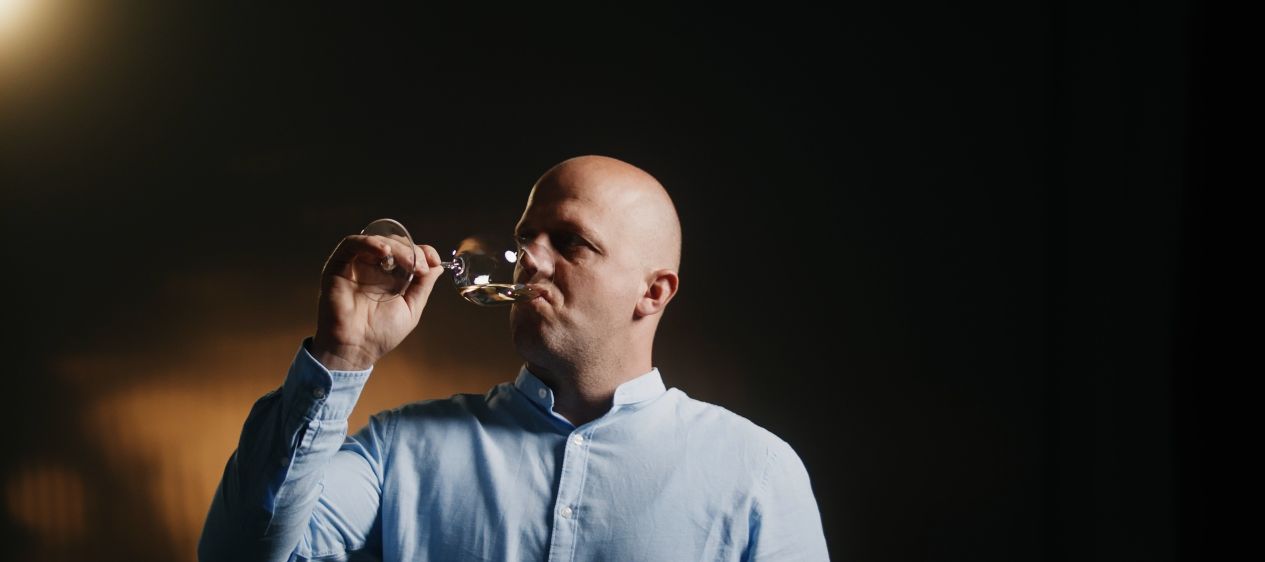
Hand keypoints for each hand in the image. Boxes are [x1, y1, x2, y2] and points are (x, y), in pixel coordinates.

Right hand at [311, 234, 443, 370]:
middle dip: (412, 251)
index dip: (422, 251)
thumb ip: (423, 286)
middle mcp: (373, 268)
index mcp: (390, 277)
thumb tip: (438, 266)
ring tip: (409, 262)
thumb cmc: (380, 334)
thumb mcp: (411, 309)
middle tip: (421, 266)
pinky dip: (369, 242)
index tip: (434, 259)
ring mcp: (356, 266)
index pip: (407, 252)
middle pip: (394, 245)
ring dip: (396, 247)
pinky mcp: (338, 266)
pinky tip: (384, 252)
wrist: (356, 349)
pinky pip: (351, 244)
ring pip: (376, 241)